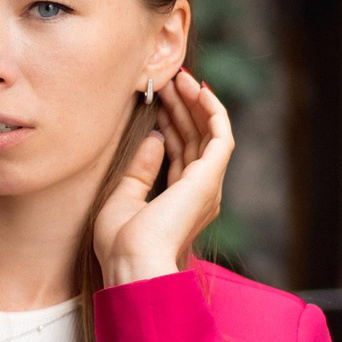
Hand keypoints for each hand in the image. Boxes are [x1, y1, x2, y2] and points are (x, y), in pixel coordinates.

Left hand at [93, 68, 230, 286]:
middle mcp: (199, 193)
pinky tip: (197, 88)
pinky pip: (220, 134)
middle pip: (195, 139)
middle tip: (165, 81)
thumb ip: (141, 169)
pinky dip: (211, 109)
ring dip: (193, 103)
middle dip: (181, 108)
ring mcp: (207, 185)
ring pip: (207, 133)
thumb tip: (156, 136)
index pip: (180, 153)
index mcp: (180, 202)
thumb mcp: (123, 198)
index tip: (156, 99)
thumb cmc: (122, 244)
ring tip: (177, 77)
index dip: (171, 124)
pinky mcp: (209, 177)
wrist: (133, 264)